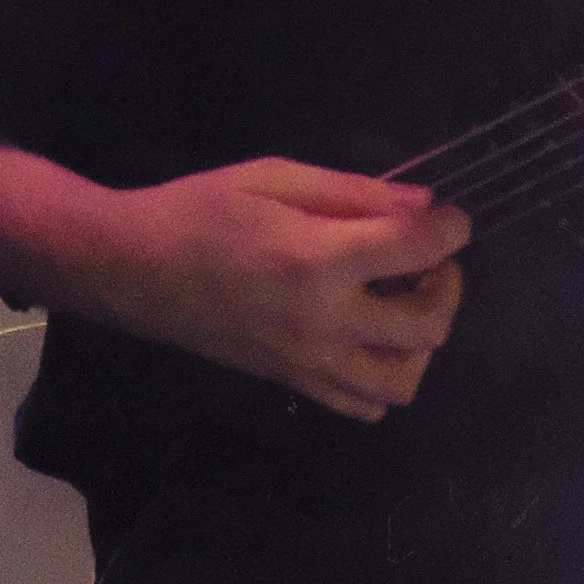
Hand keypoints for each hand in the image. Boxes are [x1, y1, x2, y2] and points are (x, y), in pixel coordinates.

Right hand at [79, 158, 469, 422]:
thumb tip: (422, 204)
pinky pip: (361, 406)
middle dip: (447, 287)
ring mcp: (308, 363)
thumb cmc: (199, 211)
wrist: (132, 270)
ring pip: (402, 382)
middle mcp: (322, 322)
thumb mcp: (275, 178)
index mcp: (317, 261)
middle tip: (429, 260)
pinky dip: (384, 377)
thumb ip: (354, 193)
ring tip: (402, 303)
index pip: (417, 250)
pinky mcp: (291, 383)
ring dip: (421, 343)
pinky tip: (370, 336)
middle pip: (428, 327)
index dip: (451, 228)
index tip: (450, 217)